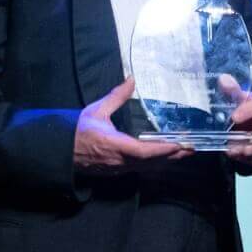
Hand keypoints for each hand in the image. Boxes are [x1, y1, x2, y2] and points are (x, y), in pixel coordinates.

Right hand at [73, 76, 193, 172]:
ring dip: (166, 161)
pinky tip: (164, 159)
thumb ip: (116, 96)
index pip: (144, 152)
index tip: (179, 145)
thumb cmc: (78, 130)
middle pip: (152, 163)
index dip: (163, 150)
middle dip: (173, 156)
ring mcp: (119, 169)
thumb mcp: (97, 110)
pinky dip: (155, 164)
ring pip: (147, 168)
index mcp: (115, 146)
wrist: (60, 152)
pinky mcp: (117, 172)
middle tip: (192, 148)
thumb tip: (131, 79)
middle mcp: (119, 161)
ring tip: (183, 153)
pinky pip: (140, 170)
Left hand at [222, 81, 251, 169]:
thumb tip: (223, 78)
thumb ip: (233, 91)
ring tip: (231, 153)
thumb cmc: (251, 107)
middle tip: (239, 149)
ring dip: (250, 155)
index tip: (233, 117)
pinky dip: (249, 161)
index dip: (248, 111)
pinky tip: (236, 156)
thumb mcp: (243, 99)